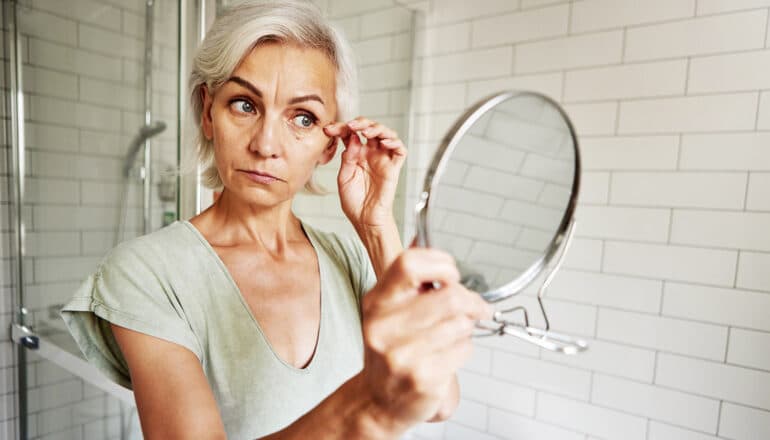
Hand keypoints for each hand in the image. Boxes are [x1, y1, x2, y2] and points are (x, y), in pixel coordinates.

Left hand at [323, 117, 406, 230]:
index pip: (351, 134)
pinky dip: (394, 142)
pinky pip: (400, 150)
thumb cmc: (354, 202)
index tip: (328, 129)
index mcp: (357, 154)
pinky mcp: (394, 168)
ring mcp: (383, 160)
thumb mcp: (344, 177)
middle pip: (370, 128)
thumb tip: (352, 137)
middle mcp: (371, 154)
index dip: (341, 128)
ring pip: (386, 134)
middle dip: (360, 122)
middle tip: (350, 126)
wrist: (365, 220)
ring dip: (377, 128)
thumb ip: (347, 158)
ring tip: (366, 131)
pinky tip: (383, 142)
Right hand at [357, 248, 491, 432]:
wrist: (379, 401)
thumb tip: (421, 236)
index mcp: (376, 302)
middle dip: (470, 301)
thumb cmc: (391, 351)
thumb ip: (407, 279)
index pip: (410, 264)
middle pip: (448, 297)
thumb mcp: (388, 310)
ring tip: (454, 335)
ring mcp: (401, 355)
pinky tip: (449, 355)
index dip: (441, 264)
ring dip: (466, 328)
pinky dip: (464, 350)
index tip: (452, 275)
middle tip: (475, 308)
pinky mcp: (422, 378)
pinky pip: (463, 350)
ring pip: (460, 324)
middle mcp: (383, 326)